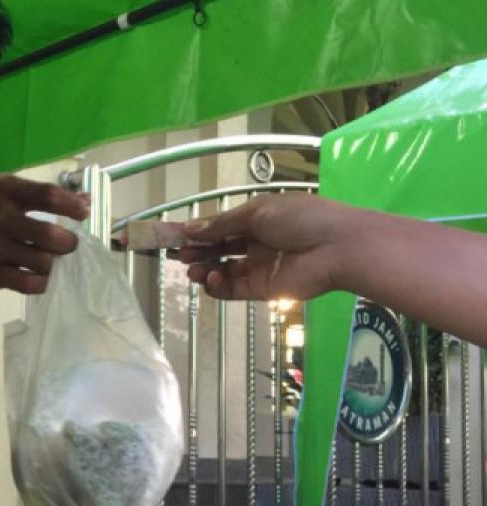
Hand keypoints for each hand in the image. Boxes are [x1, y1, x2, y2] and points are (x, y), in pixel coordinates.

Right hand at [0, 174, 89, 294]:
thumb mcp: (1, 194)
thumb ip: (40, 195)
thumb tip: (87, 201)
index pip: (47, 195)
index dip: (72, 206)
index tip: (83, 214)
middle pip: (50, 234)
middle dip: (67, 242)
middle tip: (66, 244)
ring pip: (43, 261)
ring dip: (51, 262)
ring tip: (44, 259)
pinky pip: (31, 283)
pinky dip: (41, 281)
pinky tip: (36, 275)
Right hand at [174, 193, 357, 301]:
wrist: (337, 247)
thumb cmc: (300, 218)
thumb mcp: (257, 212)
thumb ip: (222, 224)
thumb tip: (190, 229)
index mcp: (256, 219)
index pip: (220, 226)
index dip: (197, 231)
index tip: (173, 236)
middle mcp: (256, 243)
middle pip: (218, 249)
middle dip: (197, 251)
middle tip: (178, 255)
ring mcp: (258, 267)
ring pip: (223, 271)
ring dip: (204, 269)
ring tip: (192, 270)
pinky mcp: (262, 290)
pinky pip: (233, 290)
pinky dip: (218, 287)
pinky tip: (212, 279)